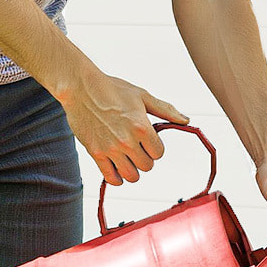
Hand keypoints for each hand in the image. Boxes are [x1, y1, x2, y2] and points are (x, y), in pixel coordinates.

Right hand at [57, 67, 188, 184]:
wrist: (80, 88)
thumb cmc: (113, 89)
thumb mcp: (143, 96)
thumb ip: (166, 110)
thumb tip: (186, 120)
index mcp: (142, 128)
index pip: (159, 153)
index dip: (156, 147)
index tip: (148, 139)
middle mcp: (127, 141)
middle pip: (147, 166)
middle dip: (145, 158)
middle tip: (137, 147)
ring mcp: (110, 149)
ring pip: (131, 176)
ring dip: (132, 169)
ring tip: (128, 158)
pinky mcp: (95, 153)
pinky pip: (110, 178)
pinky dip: (116, 178)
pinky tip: (117, 169)